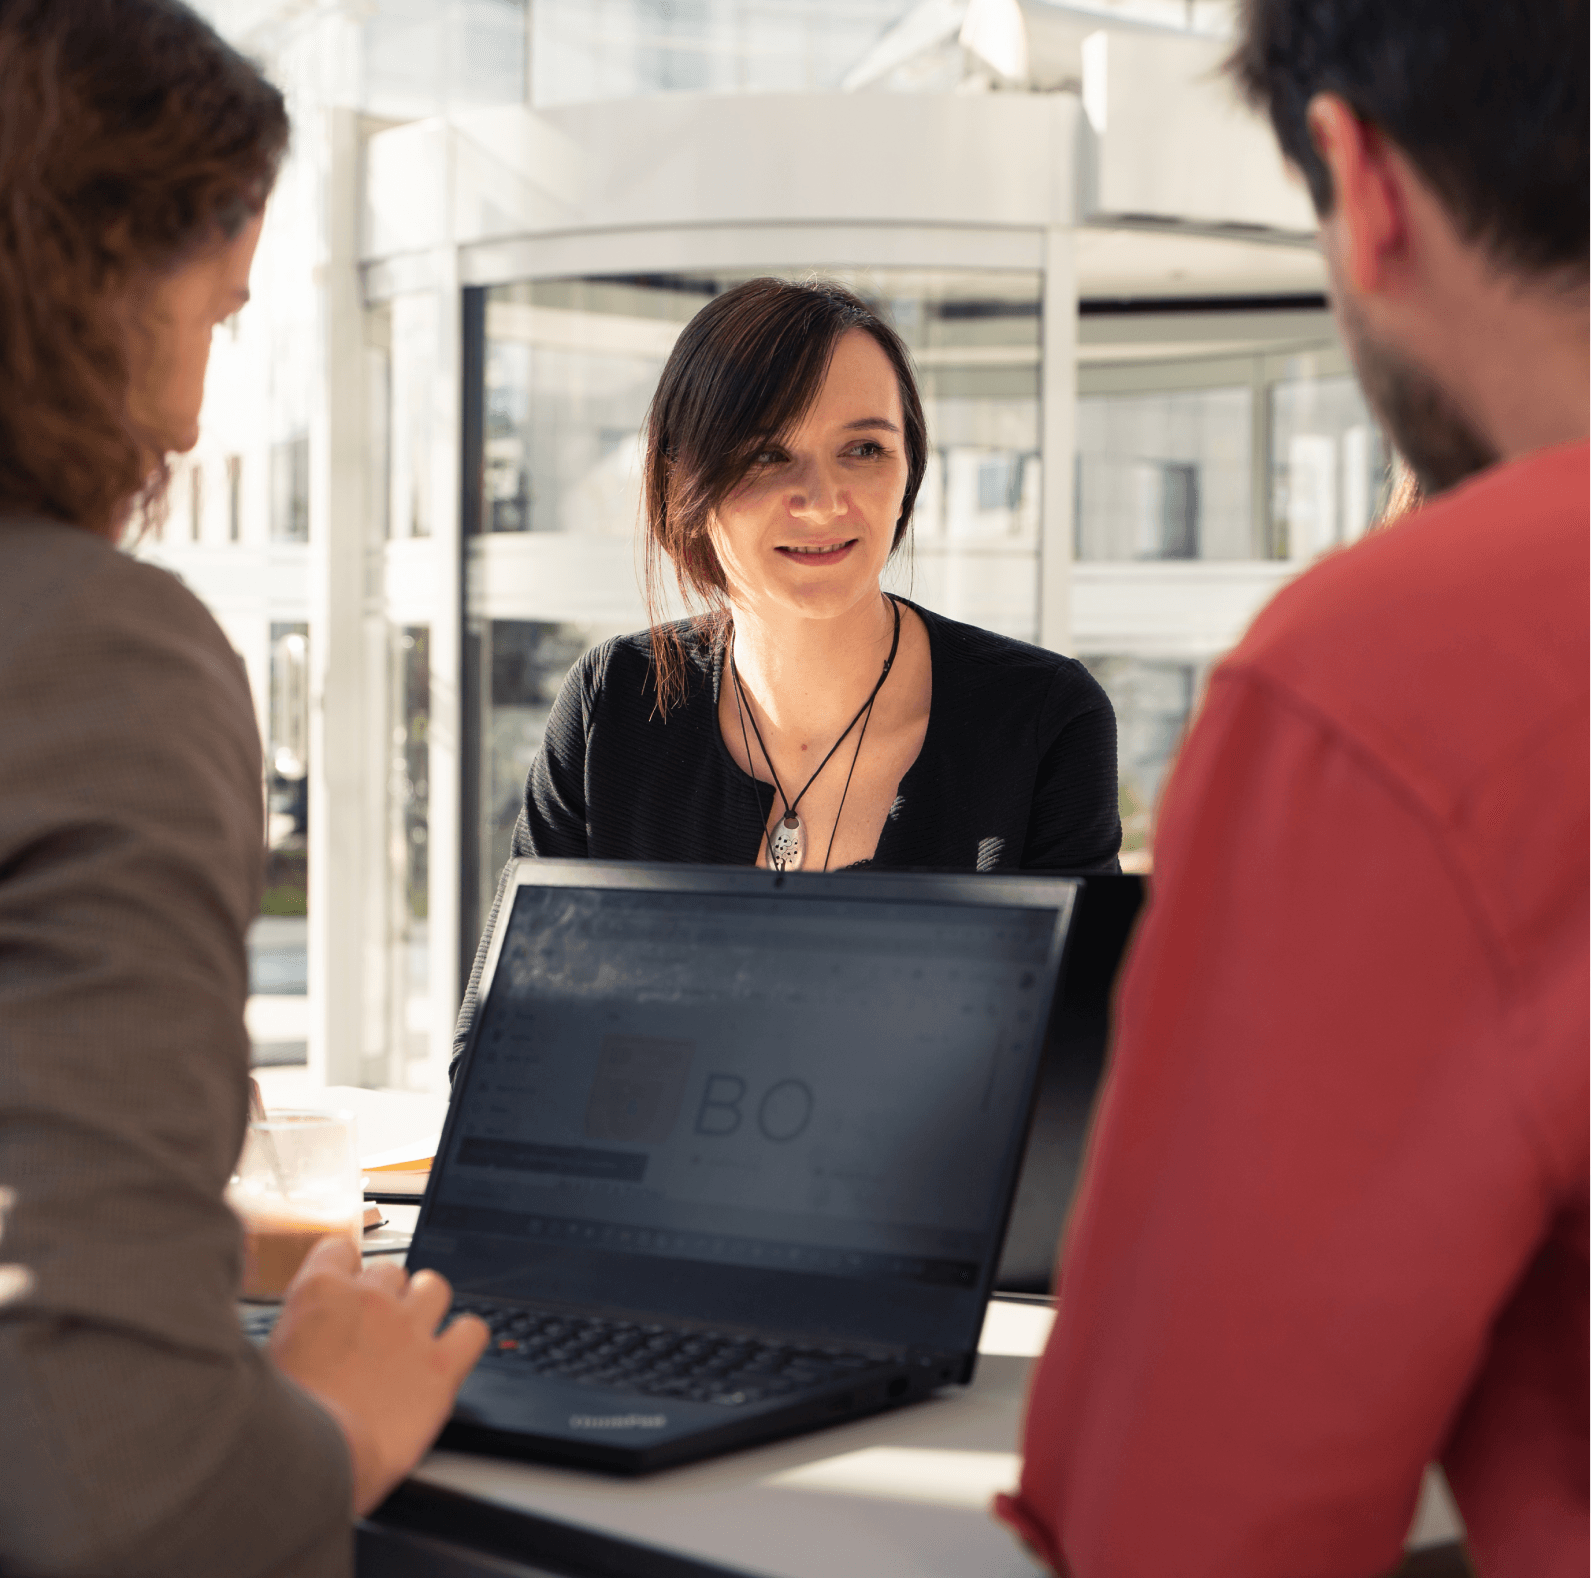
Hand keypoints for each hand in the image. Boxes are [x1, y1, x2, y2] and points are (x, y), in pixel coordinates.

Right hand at [268, 1236, 488, 1514]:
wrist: (308, 1466)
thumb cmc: (276, 1426)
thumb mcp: (263, 1363)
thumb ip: (292, 1334)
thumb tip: (297, 1336)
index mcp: (319, 1293)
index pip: (340, 1250)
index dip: (343, 1272)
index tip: (343, 1292)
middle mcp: (369, 1300)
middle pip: (390, 1271)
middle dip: (383, 1297)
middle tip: (372, 1334)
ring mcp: (409, 1329)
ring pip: (434, 1287)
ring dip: (426, 1306)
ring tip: (413, 1337)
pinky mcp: (441, 1365)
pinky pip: (473, 1331)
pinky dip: (465, 1339)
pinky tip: (449, 1356)